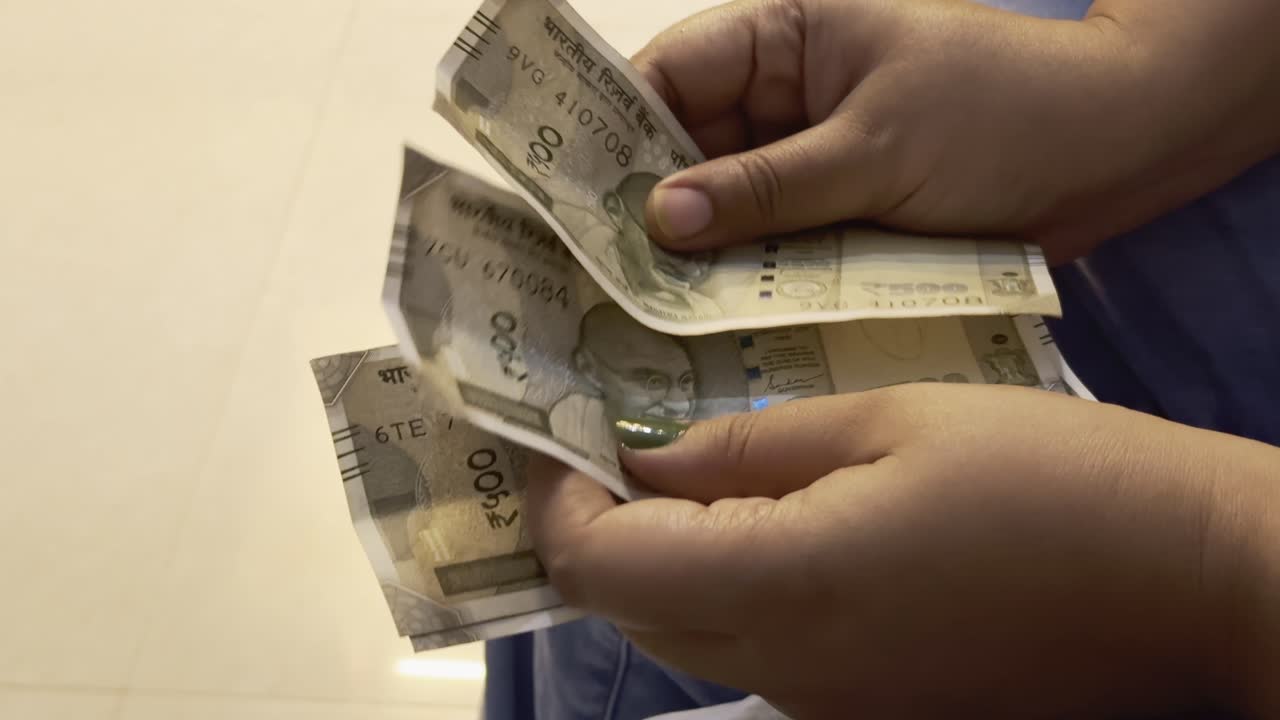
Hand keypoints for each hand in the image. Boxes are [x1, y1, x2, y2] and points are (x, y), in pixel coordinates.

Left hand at [527, 384, 1279, 717]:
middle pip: (631, 610)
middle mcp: (789, 669)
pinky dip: (722, 591)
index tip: (556, 436)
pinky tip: (758, 524)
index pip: (602, 566)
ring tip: (675, 471)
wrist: (1190, 580)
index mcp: (785, 586)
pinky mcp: (869, 709)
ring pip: (686, 637)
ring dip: (657, 561)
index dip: (557, 502)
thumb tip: (647, 454)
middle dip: (598, 528)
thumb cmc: (1051, 478)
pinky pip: (755, 654)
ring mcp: (829, 704)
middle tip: (606, 440)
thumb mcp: (891, 421)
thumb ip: (749, 447)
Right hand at [634, 0, 1279, 263]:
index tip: (563, 201)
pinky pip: (769, 247)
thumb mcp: (877, 145)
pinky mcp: (834, 218)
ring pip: (721, 208)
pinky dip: (742, 282)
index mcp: (783, 37)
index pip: (669, 75)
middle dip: (642, 209)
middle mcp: (780, 98)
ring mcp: (807, 163)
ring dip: (690, 258)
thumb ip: (767, 187)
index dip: (611, 132)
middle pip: (683, 151)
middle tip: (586, 280)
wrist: (1113, 154)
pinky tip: (705, 326)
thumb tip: (659, 219)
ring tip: (630, 316)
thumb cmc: (1000, 115)